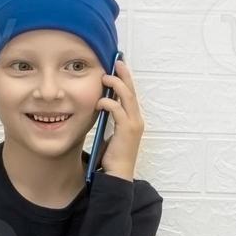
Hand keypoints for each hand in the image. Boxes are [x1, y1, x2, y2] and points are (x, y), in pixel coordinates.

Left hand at [98, 57, 144, 179]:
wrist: (117, 174)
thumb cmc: (112, 156)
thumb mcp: (110, 133)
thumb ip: (108, 119)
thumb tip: (99, 105)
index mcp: (133, 119)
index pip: (130, 95)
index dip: (125, 80)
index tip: (118, 67)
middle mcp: (136, 119)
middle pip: (132, 91)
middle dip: (124, 75)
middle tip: (117, 61)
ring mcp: (134, 124)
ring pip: (127, 97)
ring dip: (116, 85)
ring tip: (106, 77)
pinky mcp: (127, 130)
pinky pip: (118, 110)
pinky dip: (109, 103)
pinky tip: (99, 101)